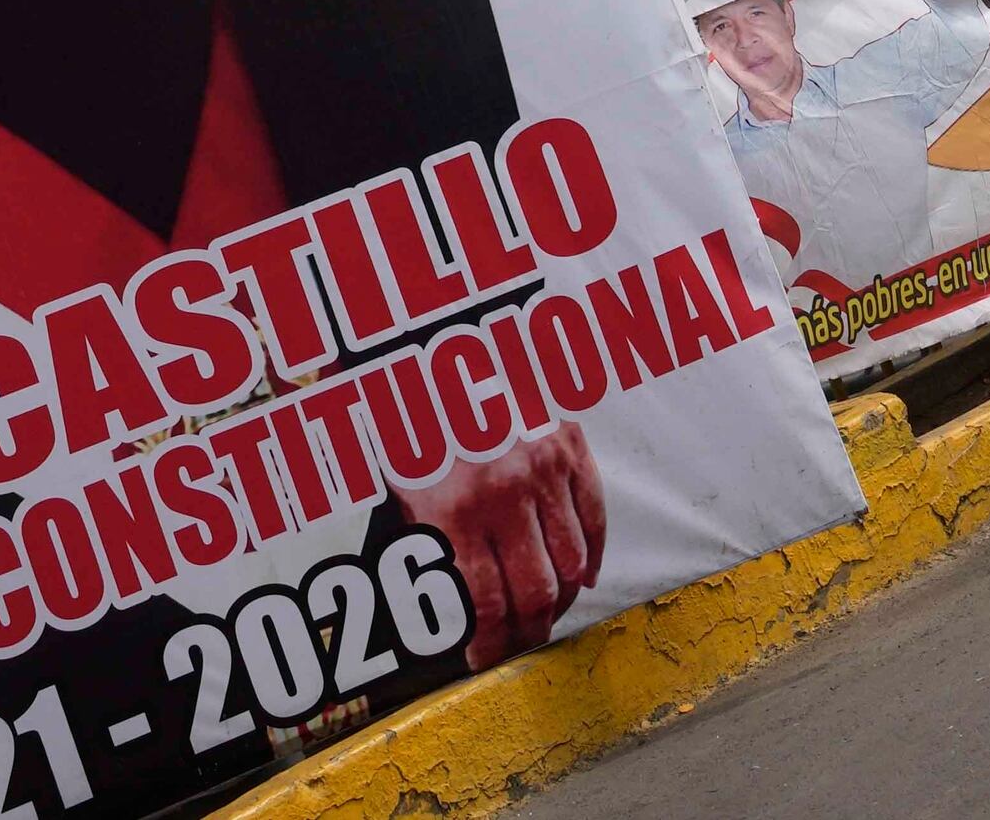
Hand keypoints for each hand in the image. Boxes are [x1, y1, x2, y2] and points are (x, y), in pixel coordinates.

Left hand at [397, 421, 605, 669]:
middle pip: (534, 592)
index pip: (484, 602)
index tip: (484, 658)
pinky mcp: (571, 445)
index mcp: (453, 507)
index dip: (488, 642)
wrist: (441, 333)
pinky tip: (581, 574)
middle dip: (528, 631)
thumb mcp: (395, 476)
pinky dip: (592, 553)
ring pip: (570, 562)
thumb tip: (438, 593)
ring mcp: (545, 469)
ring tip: (549, 614)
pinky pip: (593, 515)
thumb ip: (422, 533)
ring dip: (562, 598)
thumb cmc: (409, 406)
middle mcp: (505, 495)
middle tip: (521, 645)